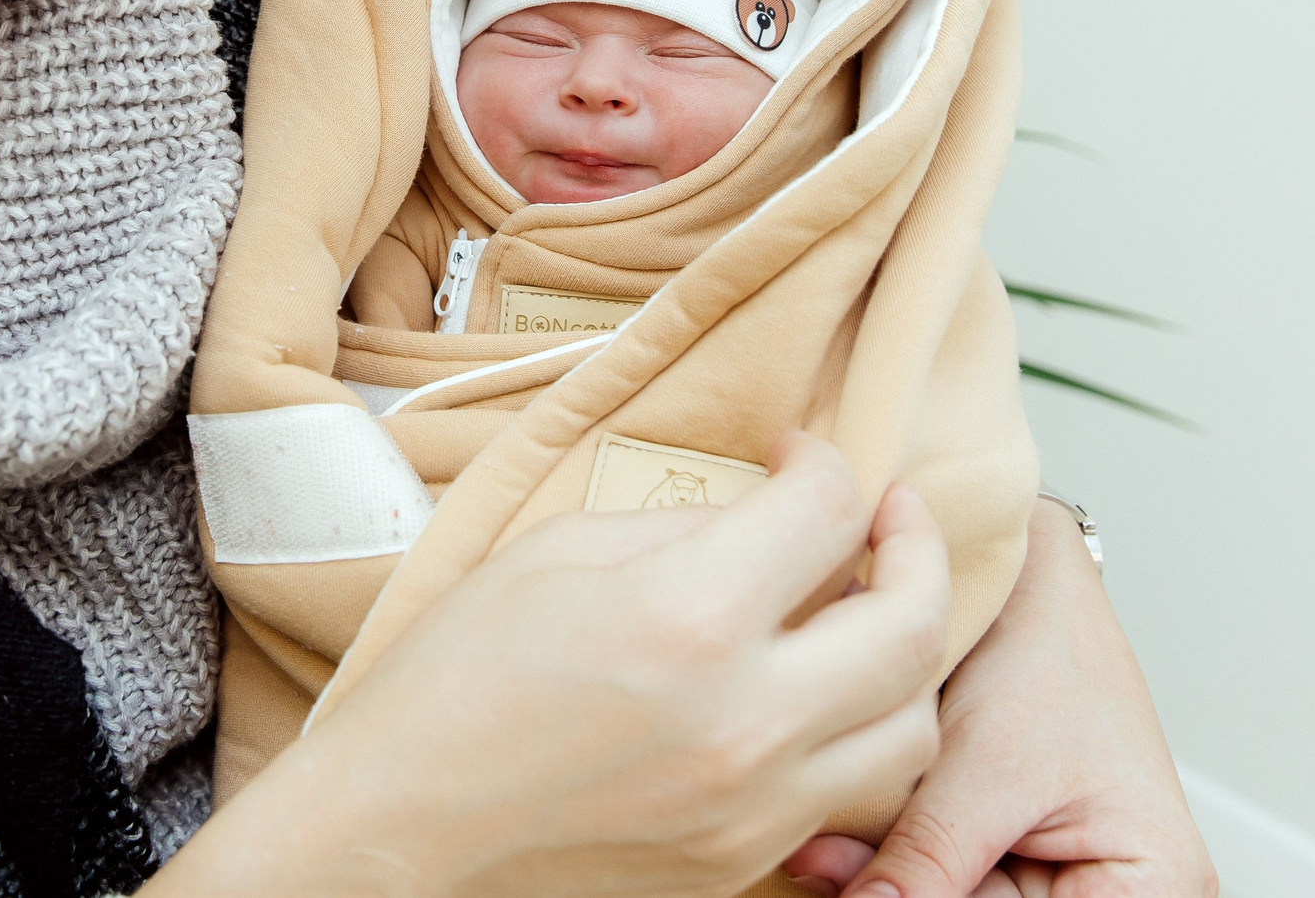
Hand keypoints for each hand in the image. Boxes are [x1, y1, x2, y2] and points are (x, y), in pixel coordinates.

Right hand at [156, 435, 950, 897]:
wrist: (398, 829)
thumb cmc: (453, 682)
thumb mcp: (555, 555)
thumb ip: (679, 528)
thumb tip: (762, 514)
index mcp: (690, 617)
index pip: (829, 512)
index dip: (824, 463)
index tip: (797, 457)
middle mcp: (746, 720)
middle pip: (914, 624)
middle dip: (916, 548)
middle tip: (886, 517)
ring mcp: (754, 808)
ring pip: (914, 730)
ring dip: (905, 661)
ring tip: (863, 621)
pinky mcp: (742, 865)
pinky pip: (849, 797)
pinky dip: (853, 739)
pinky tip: (805, 701)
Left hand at [781, 500, 1217, 897]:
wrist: (1031, 583)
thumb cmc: (1044, 651)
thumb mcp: (986, 766)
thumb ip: (928, 859)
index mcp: (1159, 888)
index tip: (860, 893)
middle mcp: (1124, 894)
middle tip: (821, 865)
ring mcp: (1067, 879)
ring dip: (889, 884)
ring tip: (822, 849)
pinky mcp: (1014, 856)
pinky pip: (947, 880)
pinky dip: (893, 865)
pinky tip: (836, 844)